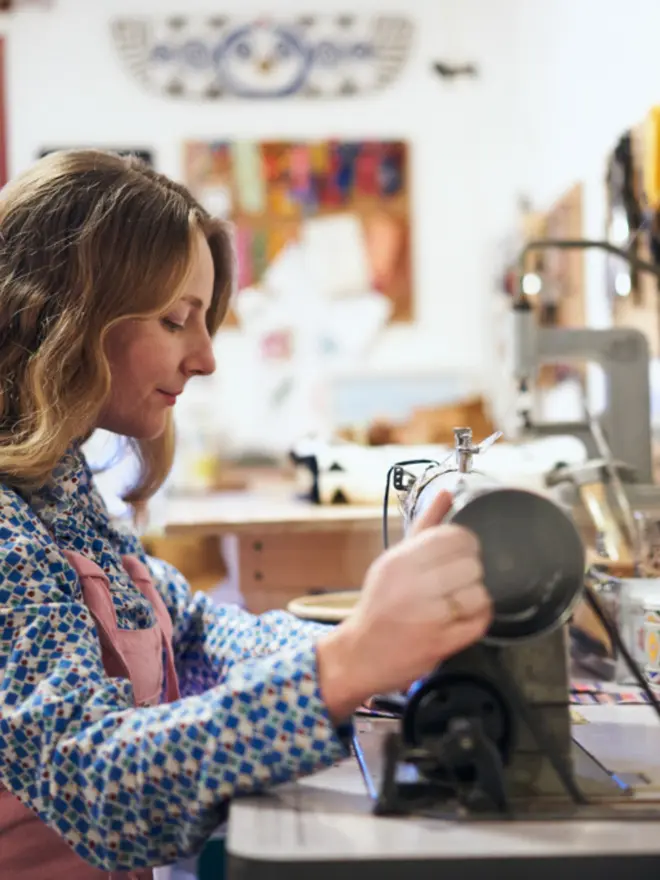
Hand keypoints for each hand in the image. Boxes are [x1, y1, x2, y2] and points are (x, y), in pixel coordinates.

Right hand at [317, 490, 491, 721]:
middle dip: (472, 572)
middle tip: (461, 580)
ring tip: (461, 600)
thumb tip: (446, 493)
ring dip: (476, 597)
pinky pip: (478, 622)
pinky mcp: (439, 643)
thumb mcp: (393, 561)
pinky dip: (478, 618)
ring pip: (478, 594)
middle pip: (471, 565)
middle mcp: (411, 587)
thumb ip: (424, 526)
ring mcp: (426, 617)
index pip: (454, 537)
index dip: (467, 544)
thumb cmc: (379, 605)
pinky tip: (463, 617)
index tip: (463, 552)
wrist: (358, 654)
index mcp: (400, 561)